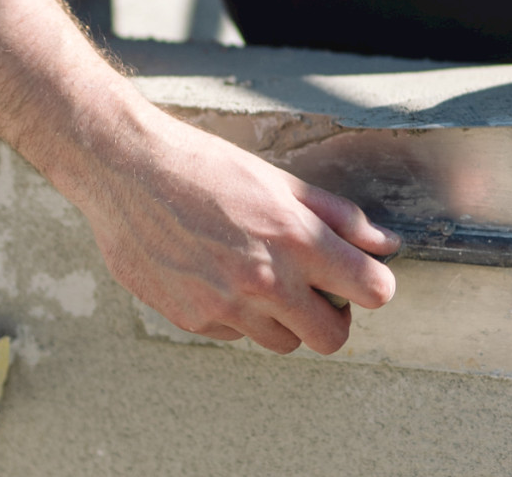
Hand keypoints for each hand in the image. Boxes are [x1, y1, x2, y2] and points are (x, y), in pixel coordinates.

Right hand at [52, 99, 399, 354]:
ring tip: (262, 278)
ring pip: (282, 342)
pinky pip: (236, 335)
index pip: (373, 291)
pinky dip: (238, 315)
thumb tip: (385, 244)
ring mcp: (226, 307)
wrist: (127, 172)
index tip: (361, 277)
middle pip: (332, 338)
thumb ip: (339, 218)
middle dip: (332, 317)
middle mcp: (264, 282)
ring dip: (283, 319)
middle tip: (315, 289)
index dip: (374, 285)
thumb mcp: (281, 182)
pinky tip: (219, 275)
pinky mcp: (192, 320)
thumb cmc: (205, 168)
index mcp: (296, 240)